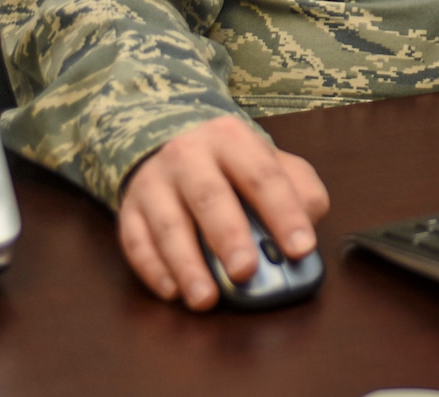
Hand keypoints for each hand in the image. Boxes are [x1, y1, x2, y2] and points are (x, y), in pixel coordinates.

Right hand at [117, 114, 330, 310]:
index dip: (284, 213)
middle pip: (210, 196)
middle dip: (229, 237)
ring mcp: (154, 182)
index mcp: (232, 139)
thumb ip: (298, 188)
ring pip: (169, 225)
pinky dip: (153, 270)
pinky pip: (136, 242)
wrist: (171, 144)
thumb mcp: (270, 161)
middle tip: (246, 272)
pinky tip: (173, 292)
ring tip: (206, 299)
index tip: (300, 249)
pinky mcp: (129, 210)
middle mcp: (189, 155)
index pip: (262, 176)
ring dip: (187, 266)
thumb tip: (309, 223)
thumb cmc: (232, 165)